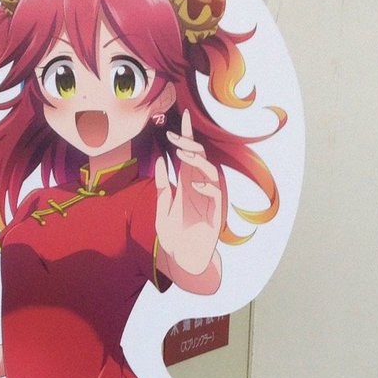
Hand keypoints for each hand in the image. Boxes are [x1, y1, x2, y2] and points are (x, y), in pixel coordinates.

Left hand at [154, 108, 223, 287]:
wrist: (182, 260)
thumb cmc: (173, 236)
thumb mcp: (161, 209)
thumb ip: (162, 187)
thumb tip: (161, 161)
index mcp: (186, 184)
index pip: (189, 154)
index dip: (187, 136)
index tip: (183, 116)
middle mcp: (199, 188)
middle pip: (200, 158)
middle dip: (190, 144)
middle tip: (176, 137)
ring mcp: (208, 200)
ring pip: (211, 171)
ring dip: (199, 161)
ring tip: (184, 156)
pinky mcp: (215, 214)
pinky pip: (216, 194)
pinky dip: (206, 187)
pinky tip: (194, 185)